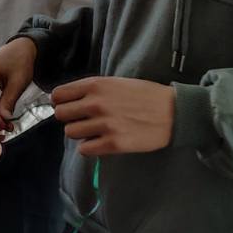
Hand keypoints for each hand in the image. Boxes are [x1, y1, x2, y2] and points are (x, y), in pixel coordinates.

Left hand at [52, 77, 174, 155]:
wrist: (174, 112)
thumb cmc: (145, 95)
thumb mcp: (115, 83)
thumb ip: (92, 90)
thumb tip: (69, 100)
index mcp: (95, 85)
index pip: (58, 95)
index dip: (61, 102)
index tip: (69, 106)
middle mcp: (96, 103)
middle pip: (60, 115)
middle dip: (69, 118)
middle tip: (83, 120)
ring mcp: (104, 124)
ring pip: (70, 132)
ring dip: (80, 133)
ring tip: (95, 131)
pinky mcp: (114, 144)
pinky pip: (84, 149)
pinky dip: (89, 148)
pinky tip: (101, 142)